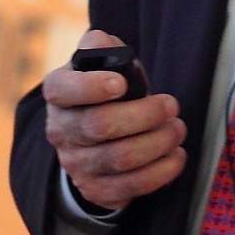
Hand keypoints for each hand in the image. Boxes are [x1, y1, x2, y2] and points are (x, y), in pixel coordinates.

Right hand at [43, 29, 186, 209]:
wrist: (98, 136)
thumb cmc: (107, 91)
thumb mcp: (101, 61)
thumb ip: (101, 46)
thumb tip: (103, 45)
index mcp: (58, 93)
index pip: (63, 90)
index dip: (91, 87)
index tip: (122, 84)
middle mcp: (60, 130)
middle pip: (99, 126)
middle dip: (144, 115)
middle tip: (171, 105)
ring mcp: (75, 164)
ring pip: (119, 158)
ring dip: (158, 142)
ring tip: (177, 129)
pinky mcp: (95, 189)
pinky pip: (130, 187)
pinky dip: (160, 172)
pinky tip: (175, 156)